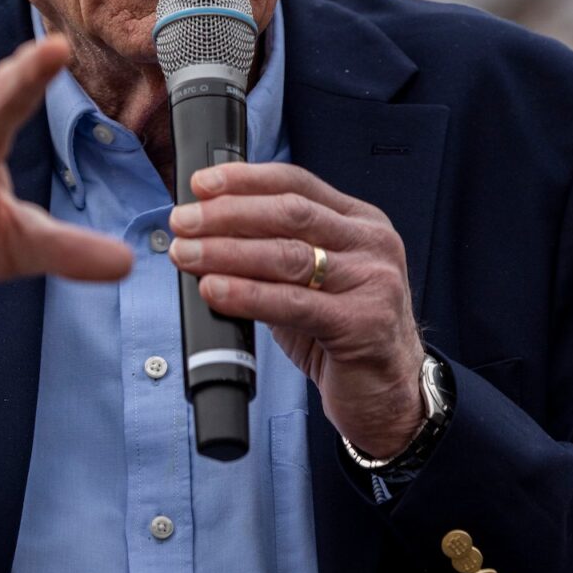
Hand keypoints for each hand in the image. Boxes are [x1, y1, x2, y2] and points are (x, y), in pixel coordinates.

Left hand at [168, 162, 427, 458]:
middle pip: (290, 213)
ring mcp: (372, 282)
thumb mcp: (313, 279)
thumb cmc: (343, 332)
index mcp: (361, 222)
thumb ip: (274, 250)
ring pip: (289, 255)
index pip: (297, 184)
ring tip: (187, 253)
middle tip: (183, 221)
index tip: (201, 184)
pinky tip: (214, 290)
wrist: (389, 392)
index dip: (245, 180)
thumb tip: (206, 231)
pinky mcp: (362, 324)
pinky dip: (247, 295)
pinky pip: (293, 303)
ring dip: (228, 251)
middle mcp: (372, 244)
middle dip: (228, 214)